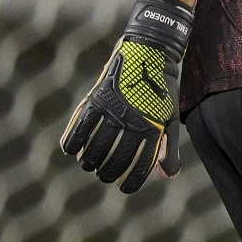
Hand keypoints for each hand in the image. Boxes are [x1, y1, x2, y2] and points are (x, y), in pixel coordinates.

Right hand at [60, 0, 195, 192]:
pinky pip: (79, 128)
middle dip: (108, 173)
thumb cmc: (161, 90)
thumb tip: (165, 177)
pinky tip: (72, 150)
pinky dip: (72, 143)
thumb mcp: (170, 118)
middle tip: (104, 175)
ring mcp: (113, 111)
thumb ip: (168, 148)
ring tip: (88, 165)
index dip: (131, 182)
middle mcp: (132, 122)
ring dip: (89, 162)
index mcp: (153, 129)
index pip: (140, 165)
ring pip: (95, 149)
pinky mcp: (96, 99)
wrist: (149, 53)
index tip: (124, 188)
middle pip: (114, 160)